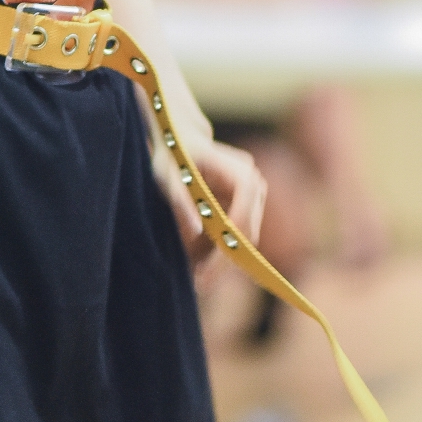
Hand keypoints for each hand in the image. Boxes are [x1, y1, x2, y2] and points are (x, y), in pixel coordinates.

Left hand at [152, 130, 266, 268]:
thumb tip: (196, 232)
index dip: (230, 243)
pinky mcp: (250, 203)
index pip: (244, 213)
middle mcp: (254, 181)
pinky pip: (240, 234)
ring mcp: (255, 192)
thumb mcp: (166, 178)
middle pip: (247, 231)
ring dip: (224, 258)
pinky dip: (223, 249)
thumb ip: (180, 202)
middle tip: (199, 282)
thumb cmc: (171, 156)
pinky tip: (202, 263)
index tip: (209, 267)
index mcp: (238, 170)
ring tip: (197, 276)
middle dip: (225, 259)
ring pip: (246, 238)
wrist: (179, 139)